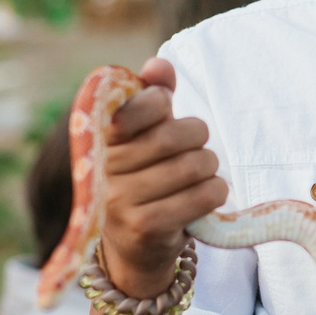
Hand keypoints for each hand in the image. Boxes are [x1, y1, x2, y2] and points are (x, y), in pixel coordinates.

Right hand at [98, 57, 226, 297]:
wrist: (134, 249)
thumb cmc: (144, 179)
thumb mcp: (145, 137)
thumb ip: (153, 97)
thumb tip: (158, 65)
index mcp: (100, 139)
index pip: (136, 106)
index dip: (160, 104)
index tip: (166, 110)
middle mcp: (104, 168)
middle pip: (172, 136)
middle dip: (197, 138)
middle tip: (197, 148)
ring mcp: (121, 199)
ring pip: (192, 165)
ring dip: (209, 168)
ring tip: (201, 174)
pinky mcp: (144, 226)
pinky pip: (201, 195)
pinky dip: (215, 192)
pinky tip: (207, 195)